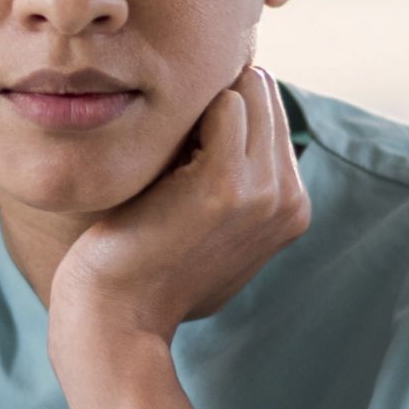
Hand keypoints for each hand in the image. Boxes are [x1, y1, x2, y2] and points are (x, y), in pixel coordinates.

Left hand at [48, 65, 308, 367]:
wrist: (116, 317)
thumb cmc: (146, 268)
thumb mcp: (209, 229)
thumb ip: (234, 186)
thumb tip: (227, 115)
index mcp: (292, 207)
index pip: (270, 112)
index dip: (219, 113)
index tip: (177, 152)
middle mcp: (289, 198)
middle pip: (263, 93)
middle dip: (212, 100)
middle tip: (164, 148)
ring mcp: (264, 191)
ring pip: (247, 91)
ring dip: (196, 105)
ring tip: (160, 157)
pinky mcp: (227, 183)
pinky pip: (222, 104)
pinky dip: (182, 115)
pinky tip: (154, 158)